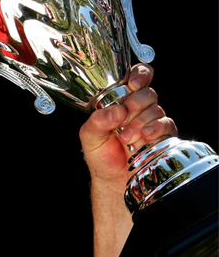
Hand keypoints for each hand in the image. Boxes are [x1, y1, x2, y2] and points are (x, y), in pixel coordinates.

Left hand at [79, 64, 177, 191]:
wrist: (113, 180)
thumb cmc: (101, 155)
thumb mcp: (90, 136)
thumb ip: (98, 120)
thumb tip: (117, 110)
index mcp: (120, 102)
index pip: (136, 77)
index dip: (139, 75)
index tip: (133, 84)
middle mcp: (138, 109)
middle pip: (147, 92)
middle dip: (135, 104)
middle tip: (123, 119)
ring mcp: (151, 122)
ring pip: (156, 109)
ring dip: (140, 121)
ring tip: (126, 137)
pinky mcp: (163, 136)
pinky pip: (166, 124)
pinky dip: (155, 129)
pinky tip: (144, 137)